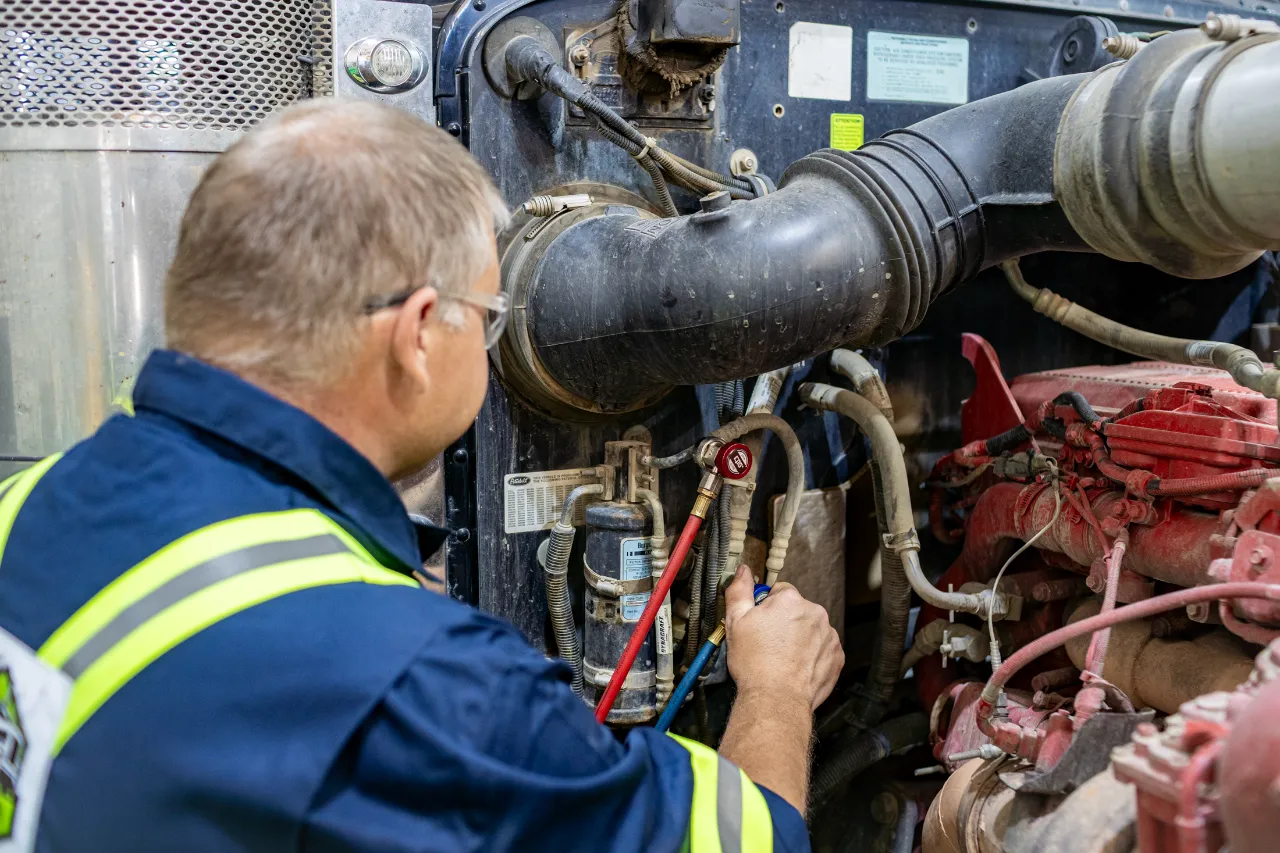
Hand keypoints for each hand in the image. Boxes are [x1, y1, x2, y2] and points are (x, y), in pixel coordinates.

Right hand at [723, 564, 843, 710]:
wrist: (776, 699)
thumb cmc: (755, 663)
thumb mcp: (735, 622)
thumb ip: (740, 590)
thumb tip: (744, 571)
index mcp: (790, 600)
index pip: (779, 591)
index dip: (766, 608)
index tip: (760, 625)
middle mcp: (815, 612)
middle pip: (797, 609)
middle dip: (785, 622)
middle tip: (769, 643)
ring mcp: (829, 635)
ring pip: (811, 629)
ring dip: (800, 638)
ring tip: (783, 658)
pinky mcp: (837, 656)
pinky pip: (823, 648)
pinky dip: (813, 655)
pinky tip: (796, 666)